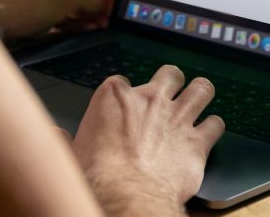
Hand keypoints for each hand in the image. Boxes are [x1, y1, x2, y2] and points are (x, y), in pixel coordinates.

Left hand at [0, 0, 118, 40]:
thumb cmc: (22, 4)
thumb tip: (102, 3)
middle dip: (100, 1)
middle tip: (114, 16)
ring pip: (74, 1)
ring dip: (90, 13)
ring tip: (104, 25)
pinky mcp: (37, 10)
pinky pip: (63, 13)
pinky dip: (76, 20)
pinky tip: (89, 29)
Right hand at [72, 66, 225, 214]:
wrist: (126, 195)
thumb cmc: (97, 176)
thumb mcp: (71, 152)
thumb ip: (64, 138)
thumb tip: (53, 134)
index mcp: (115, 97)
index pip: (122, 81)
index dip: (125, 94)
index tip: (124, 107)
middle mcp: (150, 100)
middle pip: (169, 74)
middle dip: (172, 81)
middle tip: (169, 93)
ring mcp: (177, 117)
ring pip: (201, 89)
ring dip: (201, 93)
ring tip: (199, 98)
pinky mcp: (198, 141)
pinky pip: (216, 124)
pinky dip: (214, 127)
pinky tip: (209, 131)